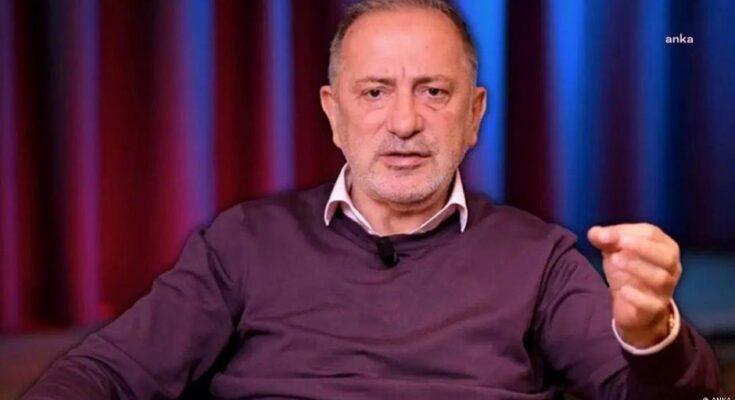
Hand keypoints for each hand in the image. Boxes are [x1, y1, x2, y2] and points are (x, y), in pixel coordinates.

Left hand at [587, 223, 680, 347]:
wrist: (632, 307)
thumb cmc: (627, 271)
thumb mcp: (615, 251)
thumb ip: (604, 239)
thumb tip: (595, 233)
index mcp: (664, 247)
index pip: (652, 234)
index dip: (628, 231)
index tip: (604, 235)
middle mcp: (671, 268)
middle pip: (666, 256)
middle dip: (643, 247)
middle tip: (619, 244)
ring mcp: (666, 289)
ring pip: (660, 278)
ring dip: (637, 267)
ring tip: (614, 261)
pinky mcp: (656, 308)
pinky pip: (652, 304)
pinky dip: (638, 296)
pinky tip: (623, 290)